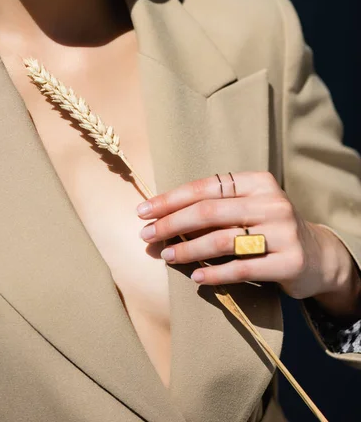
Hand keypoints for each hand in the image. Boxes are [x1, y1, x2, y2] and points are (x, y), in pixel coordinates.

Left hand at [137, 172, 351, 301]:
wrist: (317, 256)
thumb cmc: (269, 228)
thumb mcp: (250, 206)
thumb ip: (217, 205)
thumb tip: (162, 214)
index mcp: (258, 182)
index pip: (207, 187)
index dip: (172, 199)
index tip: (144, 212)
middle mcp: (272, 203)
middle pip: (210, 212)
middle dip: (172, 224)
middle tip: (147, 236)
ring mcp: (283, 232)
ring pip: (222, 240)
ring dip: (188, 250)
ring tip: (167, 256)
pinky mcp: (289, 262)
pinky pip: (242, 268)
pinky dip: (215, 274)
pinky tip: (196, 278)